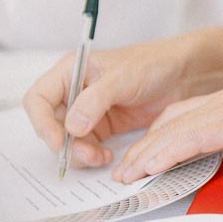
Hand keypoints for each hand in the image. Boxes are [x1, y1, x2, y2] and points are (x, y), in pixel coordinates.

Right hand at [23, 31, 222, 167]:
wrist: (183, 75)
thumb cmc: (152, 64)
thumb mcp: (122, 78)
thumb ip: (94, 101)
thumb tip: (70, 127)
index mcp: (70, 72)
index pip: (38, 99)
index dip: (42, 122)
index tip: (58, 141)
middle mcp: (74, 92)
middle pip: (51, 125)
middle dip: (64, 144)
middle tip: (86, 155)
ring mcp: (88, 111)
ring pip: (68, 141)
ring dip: (79, 154)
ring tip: (101, 157)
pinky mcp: (103, 127)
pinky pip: (87, 147)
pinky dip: (92, 156)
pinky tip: (107, 157)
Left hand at [112, 79, 222, 181]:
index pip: (180, 117)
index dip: (156, 138)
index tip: (141, 157)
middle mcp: (221, 102)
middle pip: (168, 123)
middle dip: (142, 148)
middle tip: (124, 171)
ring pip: (172, 131)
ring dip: (146, 155)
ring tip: (127, 175)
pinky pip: (190, 139)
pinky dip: (166, 152)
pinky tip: (151, 166)